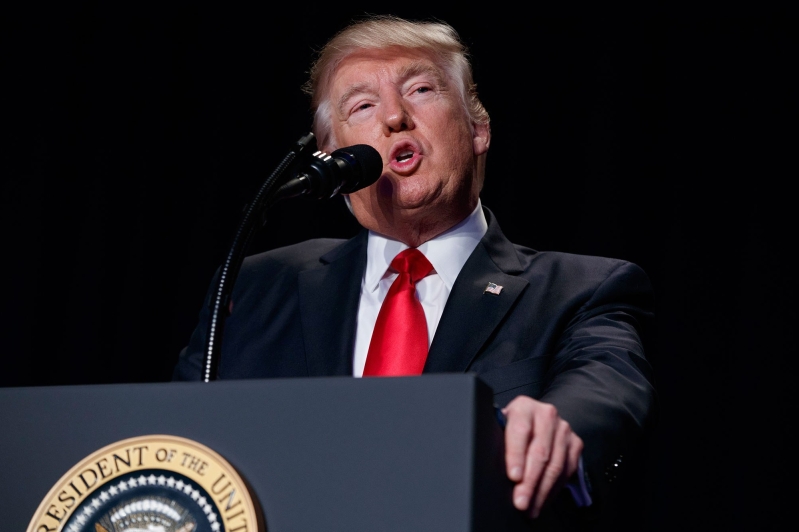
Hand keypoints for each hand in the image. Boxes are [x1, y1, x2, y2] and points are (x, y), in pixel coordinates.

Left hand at [502, 395, 583, 517]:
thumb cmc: (512, 427)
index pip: (520, 431)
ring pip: (555, 465)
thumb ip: (498, 440)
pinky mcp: (575, 443)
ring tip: (530, 508)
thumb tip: (490, 464)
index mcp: (524, 407)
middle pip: (539, 452)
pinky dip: (554, 489)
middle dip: (529, 481)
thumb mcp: (501, 427)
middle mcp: (546, 415)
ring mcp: (563, 428)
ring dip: (542, 491)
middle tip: (520, 502)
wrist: (536, 419)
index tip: (513, 477)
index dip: (516, 455)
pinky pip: (566, 471)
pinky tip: (543, 500)